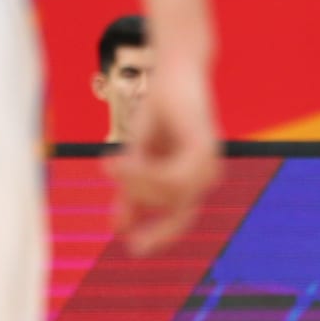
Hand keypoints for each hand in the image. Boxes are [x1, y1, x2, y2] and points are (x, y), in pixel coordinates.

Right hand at [107, 60, 219, 253]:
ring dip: (136, 184)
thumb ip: (132, 190)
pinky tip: (119, 161)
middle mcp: (206, 174)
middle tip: (111, 175)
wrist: (174, 71)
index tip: (133, 249)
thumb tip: (117, 229)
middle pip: (171, 210)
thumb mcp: (138, 153)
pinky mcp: (201, 147)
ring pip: (168, 194)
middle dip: (138, 201)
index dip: (158, 236)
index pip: (180, 219)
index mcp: (194, 179)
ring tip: (113, 162)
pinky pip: (170, 177)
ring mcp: (208, 162)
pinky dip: (142, 173)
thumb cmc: (160, 110)